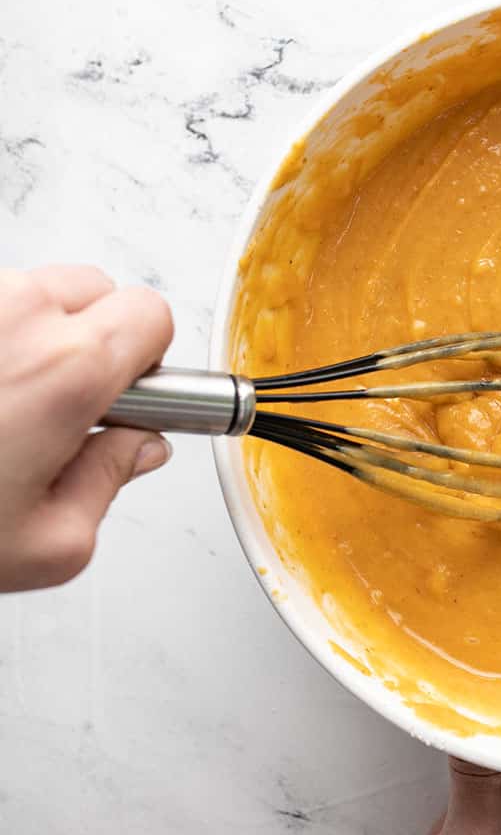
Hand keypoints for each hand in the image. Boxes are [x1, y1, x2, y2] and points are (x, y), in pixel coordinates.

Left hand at [0, 265, 173, 591]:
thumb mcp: (48, 545)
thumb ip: (111, 484)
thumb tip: (135, 450)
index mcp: (68, 371)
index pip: (152, 314)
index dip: (150, 355)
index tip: (131, 390)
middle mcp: (14, 317)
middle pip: (96, 289)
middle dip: (93, 337)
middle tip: (61, 401)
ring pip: (28, 289)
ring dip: (29, 333)